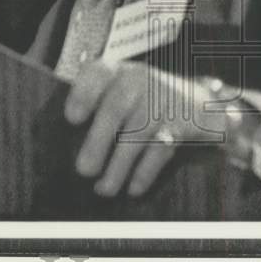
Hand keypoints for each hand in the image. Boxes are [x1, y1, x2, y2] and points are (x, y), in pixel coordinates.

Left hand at [65, 61, 231, 197]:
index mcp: (120, 72)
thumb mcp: (123, 90)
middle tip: (84, 170)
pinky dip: (145, 171)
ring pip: (138, 132)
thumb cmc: (145, 102)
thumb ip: (97, 106)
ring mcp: (164, 100)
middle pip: (116, 107)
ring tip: (103, 189)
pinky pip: (162, 149)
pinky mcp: (183, 122)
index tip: (71, 118)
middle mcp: (141, 80)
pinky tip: (133, 188)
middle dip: (97, 141)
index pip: (99, 72)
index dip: (84, 93)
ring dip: (119, 165)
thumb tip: (63, 144)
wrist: (197, 102)